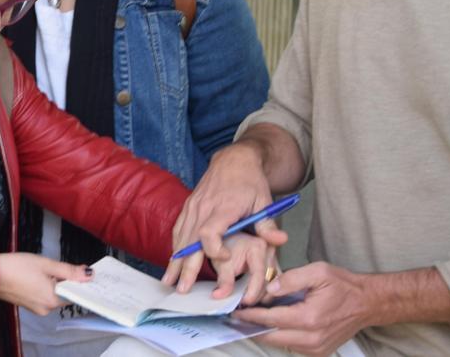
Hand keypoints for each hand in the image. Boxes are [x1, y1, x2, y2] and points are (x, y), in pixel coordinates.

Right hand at [0, 253, 92, 315]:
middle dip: (65, 280)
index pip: (76, 293)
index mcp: (52, 300)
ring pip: (54, 294)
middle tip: (56, 265)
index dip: (79, 281)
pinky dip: (45, 286)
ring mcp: (37, 308)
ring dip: (54, 282)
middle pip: (65, 294)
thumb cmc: (15, 268)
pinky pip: (44, 295)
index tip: (82, 271)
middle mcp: (46, 308)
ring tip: (42, 269)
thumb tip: (88, 274)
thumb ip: (69, 270)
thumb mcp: (46, 264)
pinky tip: (36, 275)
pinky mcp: (29, 305)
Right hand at [162, 142, 287, 291]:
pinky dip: (175, 246)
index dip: (214, 248)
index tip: (224, 259)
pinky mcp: (189, 207)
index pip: (210, 231)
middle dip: (185, 266)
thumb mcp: (264, 201)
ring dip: (175, 261)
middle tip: (182, 289)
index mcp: (224, 207)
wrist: (234, 160)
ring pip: (181, 237)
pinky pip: (179, 229)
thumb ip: (268, 224)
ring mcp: (194, 207)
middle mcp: (204, 208)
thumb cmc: (251, 183)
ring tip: (169, 282)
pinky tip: (172, 262)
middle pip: (190, 240)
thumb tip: (280, 241)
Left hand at [208, 233, 277, 305]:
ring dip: (261, 296)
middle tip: (242, 304)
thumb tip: (219, 296)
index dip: (253, 291)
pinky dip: (264, 293)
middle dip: (256, 296)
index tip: (245, 302)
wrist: (229, 238)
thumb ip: (223, 280)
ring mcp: (274, 259)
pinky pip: (274, 284)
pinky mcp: (275, 266)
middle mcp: (270, 252)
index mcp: (258, 247)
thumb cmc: (225, 246)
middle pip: (268, 282)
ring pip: (273, 285)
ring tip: (245, 301)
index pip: (259, 274)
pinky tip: (253, 297)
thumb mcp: (222, 262)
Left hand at [231, 262, 369, 356]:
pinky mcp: (319, 352)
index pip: (271, 319)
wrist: (367, 303)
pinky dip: (280, 336)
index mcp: (310, 318)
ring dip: (264, 332)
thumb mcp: (318, 272)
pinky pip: (292, 346)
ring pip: (280, 344)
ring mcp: (316, 348)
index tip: (236, 311)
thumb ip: (291, 279)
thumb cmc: (343, 285)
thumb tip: (269, 290)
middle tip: (236, 317)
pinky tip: (272, 324)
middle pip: (272, 337)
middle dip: (252, 327)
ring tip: (251, 319)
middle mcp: (312, 338)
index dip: (251, 315)